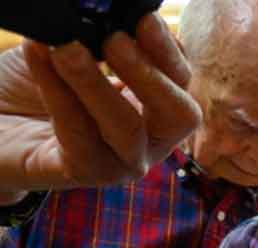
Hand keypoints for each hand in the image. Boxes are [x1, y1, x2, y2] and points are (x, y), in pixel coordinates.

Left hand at [0, 15, 199, 195]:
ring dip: (98, 86)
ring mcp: (120, 162)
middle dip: (151, 76)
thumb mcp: (69, 52)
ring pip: (129, 130)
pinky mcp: (82, 174)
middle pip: (180, 116)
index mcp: (153, 106)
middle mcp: (148, 139)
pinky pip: (78, 136)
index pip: (180, 80)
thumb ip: (94, 41)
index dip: (168, 51)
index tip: (144, 19)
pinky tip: (38, 57)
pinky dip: (58, 93)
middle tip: (115, 41)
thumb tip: (106, 16)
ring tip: (66, 49)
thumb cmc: (30, 87)